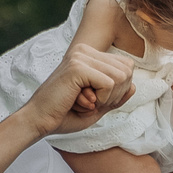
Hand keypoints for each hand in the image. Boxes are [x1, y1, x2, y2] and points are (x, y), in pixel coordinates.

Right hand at [22, 39, 137, 136]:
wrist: (38, 121)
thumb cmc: (64, 115)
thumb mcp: (97, 106)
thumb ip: (116, 96)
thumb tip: (135, 86)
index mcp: (88, 55)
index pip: (126, 66)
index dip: (119, 89)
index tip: (99, 101)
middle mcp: (85, 51)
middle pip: (127, 70)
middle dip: (116, 94)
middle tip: (93, 104)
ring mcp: (81, 56)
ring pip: (122, 76)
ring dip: (109, 98)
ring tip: (87, 103)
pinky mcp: (77, 67)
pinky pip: (110, 83)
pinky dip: (103, 100)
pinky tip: (84, 103)